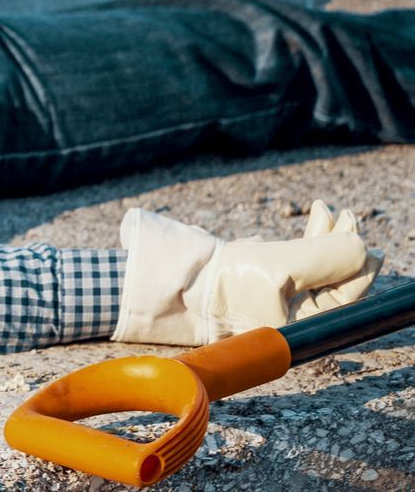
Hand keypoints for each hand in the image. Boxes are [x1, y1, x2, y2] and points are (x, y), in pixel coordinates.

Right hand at [112, 200, 381, 345]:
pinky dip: (303, 242)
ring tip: (325, 211)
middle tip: (346, 216)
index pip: (345, 297)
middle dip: (342, 246)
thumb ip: (326, 257)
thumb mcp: (279, 264)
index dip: (360, 265)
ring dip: (324, 238)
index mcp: (299, 326)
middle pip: (333, 282)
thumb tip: (364, 248)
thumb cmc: (223, 280)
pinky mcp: (260, 283)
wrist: (174, 279)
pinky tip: (305, 222)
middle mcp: (291, 317)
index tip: (360, 234)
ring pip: (315, 268)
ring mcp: (275, 300)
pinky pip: (294, 263)